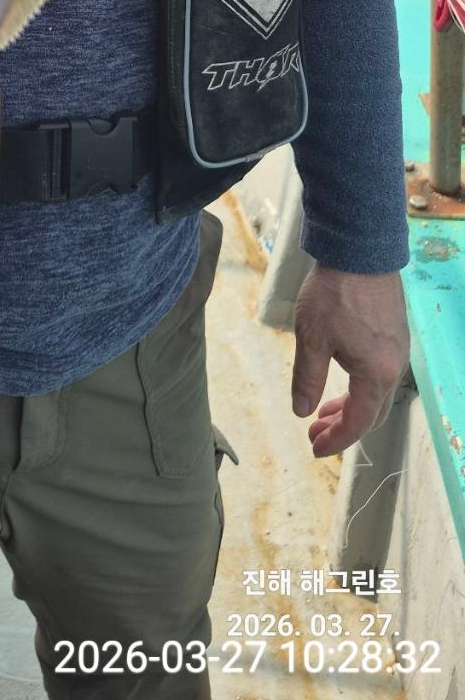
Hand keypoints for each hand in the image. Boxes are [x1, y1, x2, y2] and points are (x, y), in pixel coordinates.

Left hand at [291, 264, 408, 455]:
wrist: (360, 250)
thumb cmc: (334, 295)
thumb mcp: (312, 339)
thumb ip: (307, 379)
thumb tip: (301, 411)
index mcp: (376, 376)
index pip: (358, 423)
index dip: (336, 440)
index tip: (315, 448)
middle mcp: (393, 367)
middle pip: (370, 412)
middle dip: (342, 426)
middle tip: (314, 432)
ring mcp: (397, 349)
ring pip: (375, 392)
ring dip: (350, 405)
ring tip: (323, 409)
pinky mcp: (394, 332)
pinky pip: (379, 372)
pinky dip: (359, 385)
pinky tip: (341, 376)